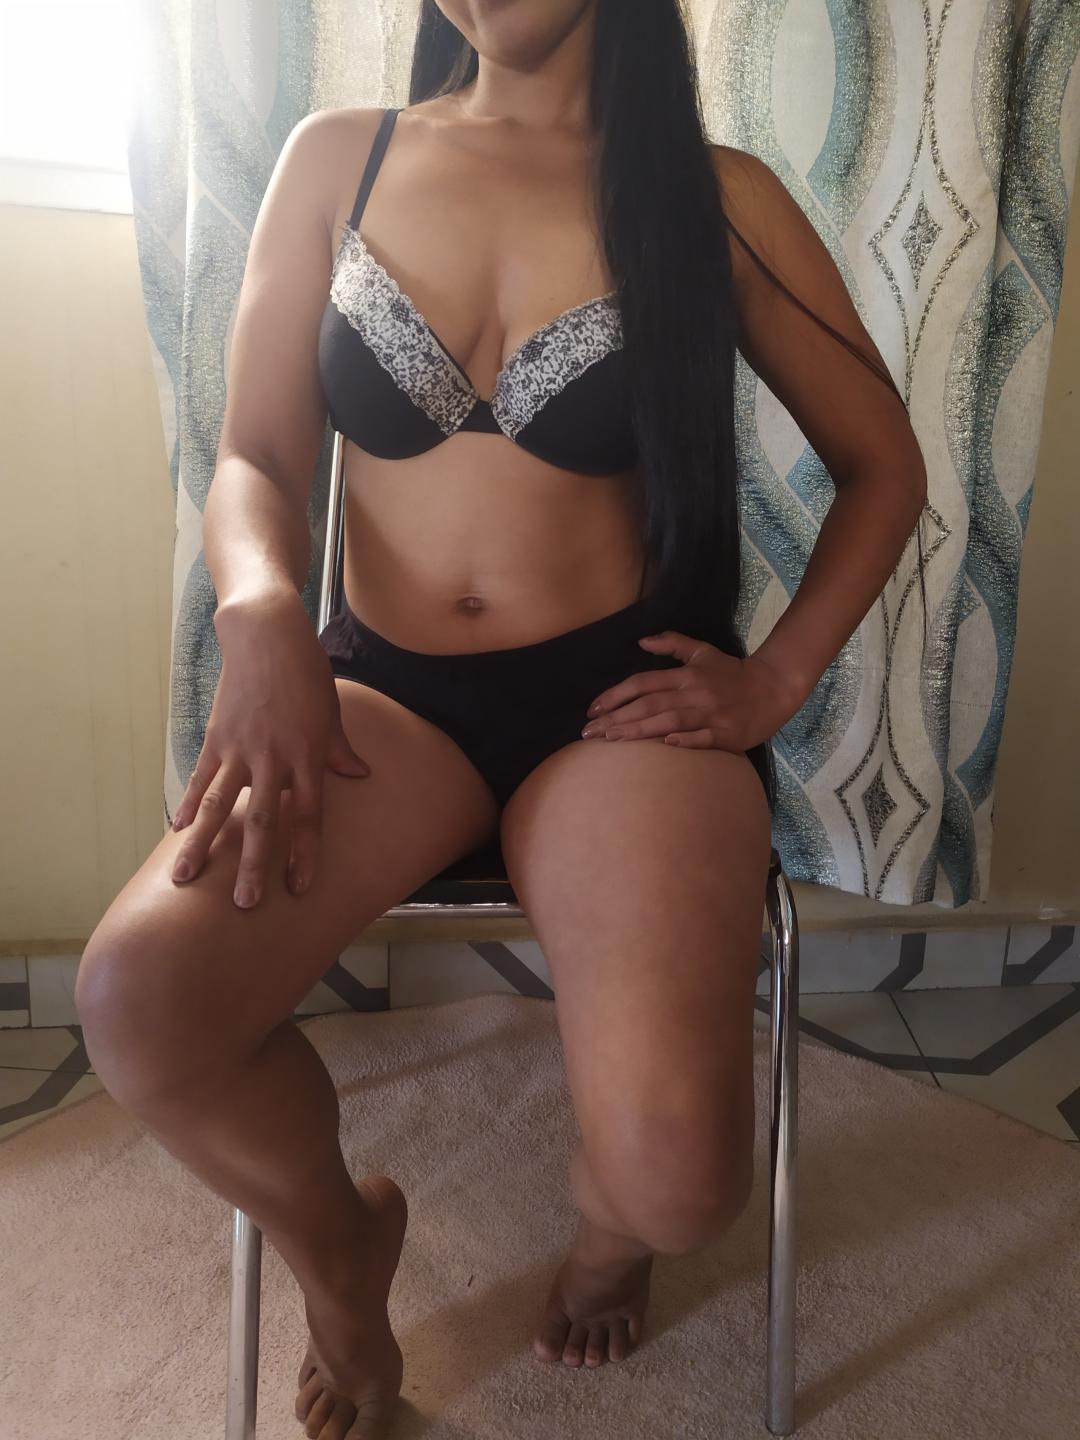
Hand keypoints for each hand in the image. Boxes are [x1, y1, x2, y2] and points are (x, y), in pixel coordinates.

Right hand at [169, 590, 370, 908]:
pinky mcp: (216, 736)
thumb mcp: (331, 711)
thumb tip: (359, 775)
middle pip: (263, 820)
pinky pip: (201, 778)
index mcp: (308, 756)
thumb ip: (339, 749)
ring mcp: (241, 749)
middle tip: (245, 904)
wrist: (267, 635)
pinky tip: (174, 831)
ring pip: (219, 806)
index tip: (299, 888)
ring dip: (203, 845)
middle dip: (254, 864)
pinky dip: (186, 805)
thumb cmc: (306, 672)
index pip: (309, 816)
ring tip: (185, 878)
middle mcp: (274, 758)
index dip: (304, 854)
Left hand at [581, 629, 799, 751]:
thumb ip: (673, 644)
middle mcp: (695, 693)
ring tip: (611, 740)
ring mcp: (711, 714)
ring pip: (670, 720)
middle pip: (649, 704)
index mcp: (687, 675)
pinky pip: (703, 738)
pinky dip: (685, 740)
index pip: (643, 683)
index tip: (592, 710)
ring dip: (639, 730)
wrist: (773, 689)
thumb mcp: (703, 652)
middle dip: (616, 718)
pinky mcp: (727, 734)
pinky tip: (664, 744)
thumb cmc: (732, 673)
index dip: (615, 695)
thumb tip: (641, 641)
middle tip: (588, 733)